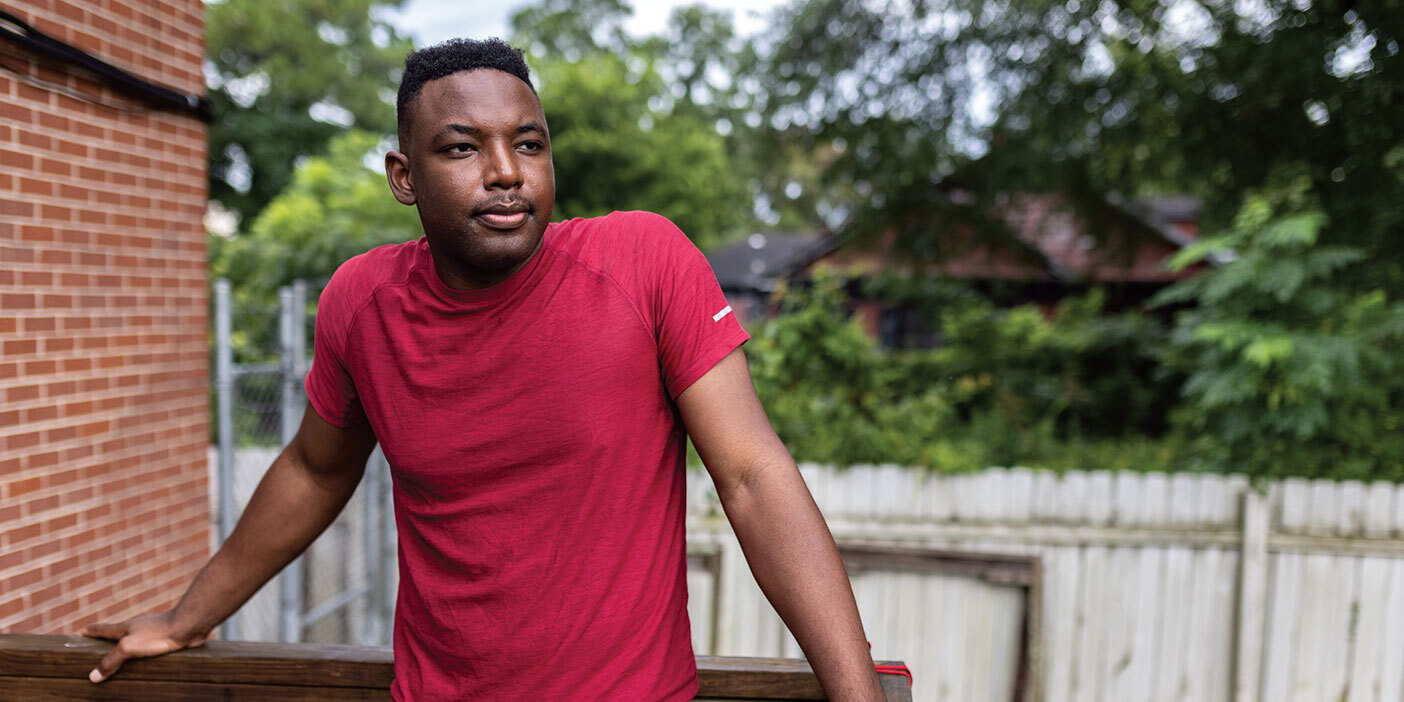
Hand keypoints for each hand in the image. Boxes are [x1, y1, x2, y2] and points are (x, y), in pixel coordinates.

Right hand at [79, 611, 208, 682]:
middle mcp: (136, 627)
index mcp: (124, 627)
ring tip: (121, 657)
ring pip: (134, 639)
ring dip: (126, 647)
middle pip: (117, 633)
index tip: (81, 632)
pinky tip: (145, 659)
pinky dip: (142, 652)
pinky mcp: (164, 637)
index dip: (91, 631)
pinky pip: (148, 646)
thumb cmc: (157, 634)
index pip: (102, 629)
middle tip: (98, 647)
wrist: (187, 626)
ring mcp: (150, 631)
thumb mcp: (128, 647)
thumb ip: (111, 661)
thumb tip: (93, 676)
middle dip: (107, 640)